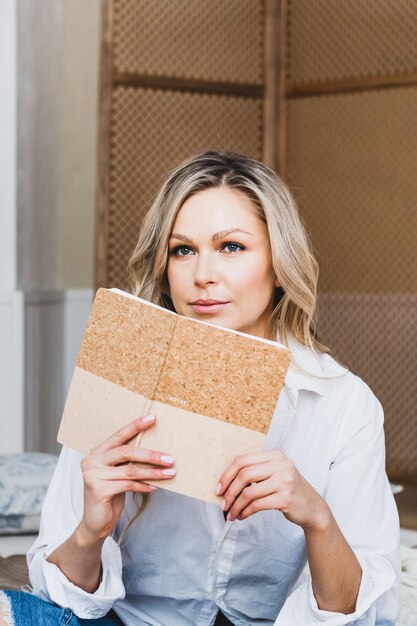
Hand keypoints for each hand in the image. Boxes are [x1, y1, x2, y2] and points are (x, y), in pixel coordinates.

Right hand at [79, 415, 175, 541]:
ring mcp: (93, 476)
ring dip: (153, 472)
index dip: (136, 426)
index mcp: (97, 452)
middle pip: (126, 452)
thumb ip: (126, 461)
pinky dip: (144, 486)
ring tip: (169, 473)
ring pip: (131, 470)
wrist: (94, 523)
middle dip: (151, 454)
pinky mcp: (99, 490)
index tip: (152, 418)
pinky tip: (155, 487)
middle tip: (170, 458)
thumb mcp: (116, 473)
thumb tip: (154, 449)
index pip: (119, 435)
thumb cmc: (109, 495)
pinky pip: (128, 485)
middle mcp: (92, 461)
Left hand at [217, 449, 328, 528]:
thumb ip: (255, 471)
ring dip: (236, 505)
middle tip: (222, 504)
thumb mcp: (274, 473)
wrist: (312, 507)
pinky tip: (241, 516)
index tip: (219, 489)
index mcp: (275, 455)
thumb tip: (225, 482)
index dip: (227, 474)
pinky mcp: (285, 498)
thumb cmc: (288, 489)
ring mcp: (285, 481)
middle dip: (229, 491)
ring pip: (249, 492)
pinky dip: (245, 512)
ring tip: (231, 514)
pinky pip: (257, 505)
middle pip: (244, 474)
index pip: (243, 460)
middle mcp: (281, 465)